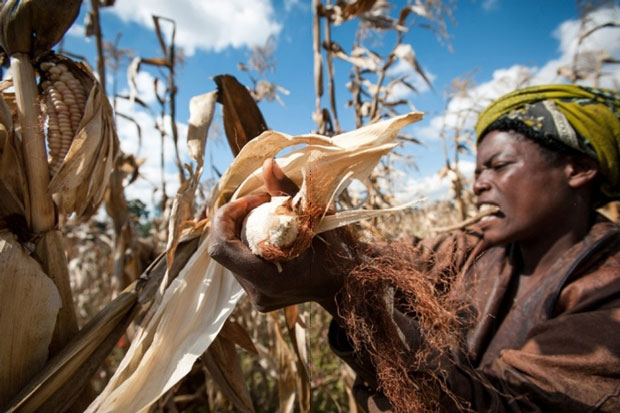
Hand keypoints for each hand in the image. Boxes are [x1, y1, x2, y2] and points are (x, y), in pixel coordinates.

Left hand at [207, 159, 346, 312]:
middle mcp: (258, 294)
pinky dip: (250, 242)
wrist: (351, 283)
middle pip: (226, 249)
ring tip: (266, 214)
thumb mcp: (316, 218)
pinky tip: (269, 231)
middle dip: (236, 219)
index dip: (227, 218)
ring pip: (233, 256)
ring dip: (243, 230)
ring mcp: (258, 298)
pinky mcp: (260, 296)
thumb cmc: (338, 252)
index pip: (222, 248)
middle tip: (261, 201)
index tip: (250, 199)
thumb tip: (267, 164)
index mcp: (269, 279)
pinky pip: (242, 263)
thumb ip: (288, 191)